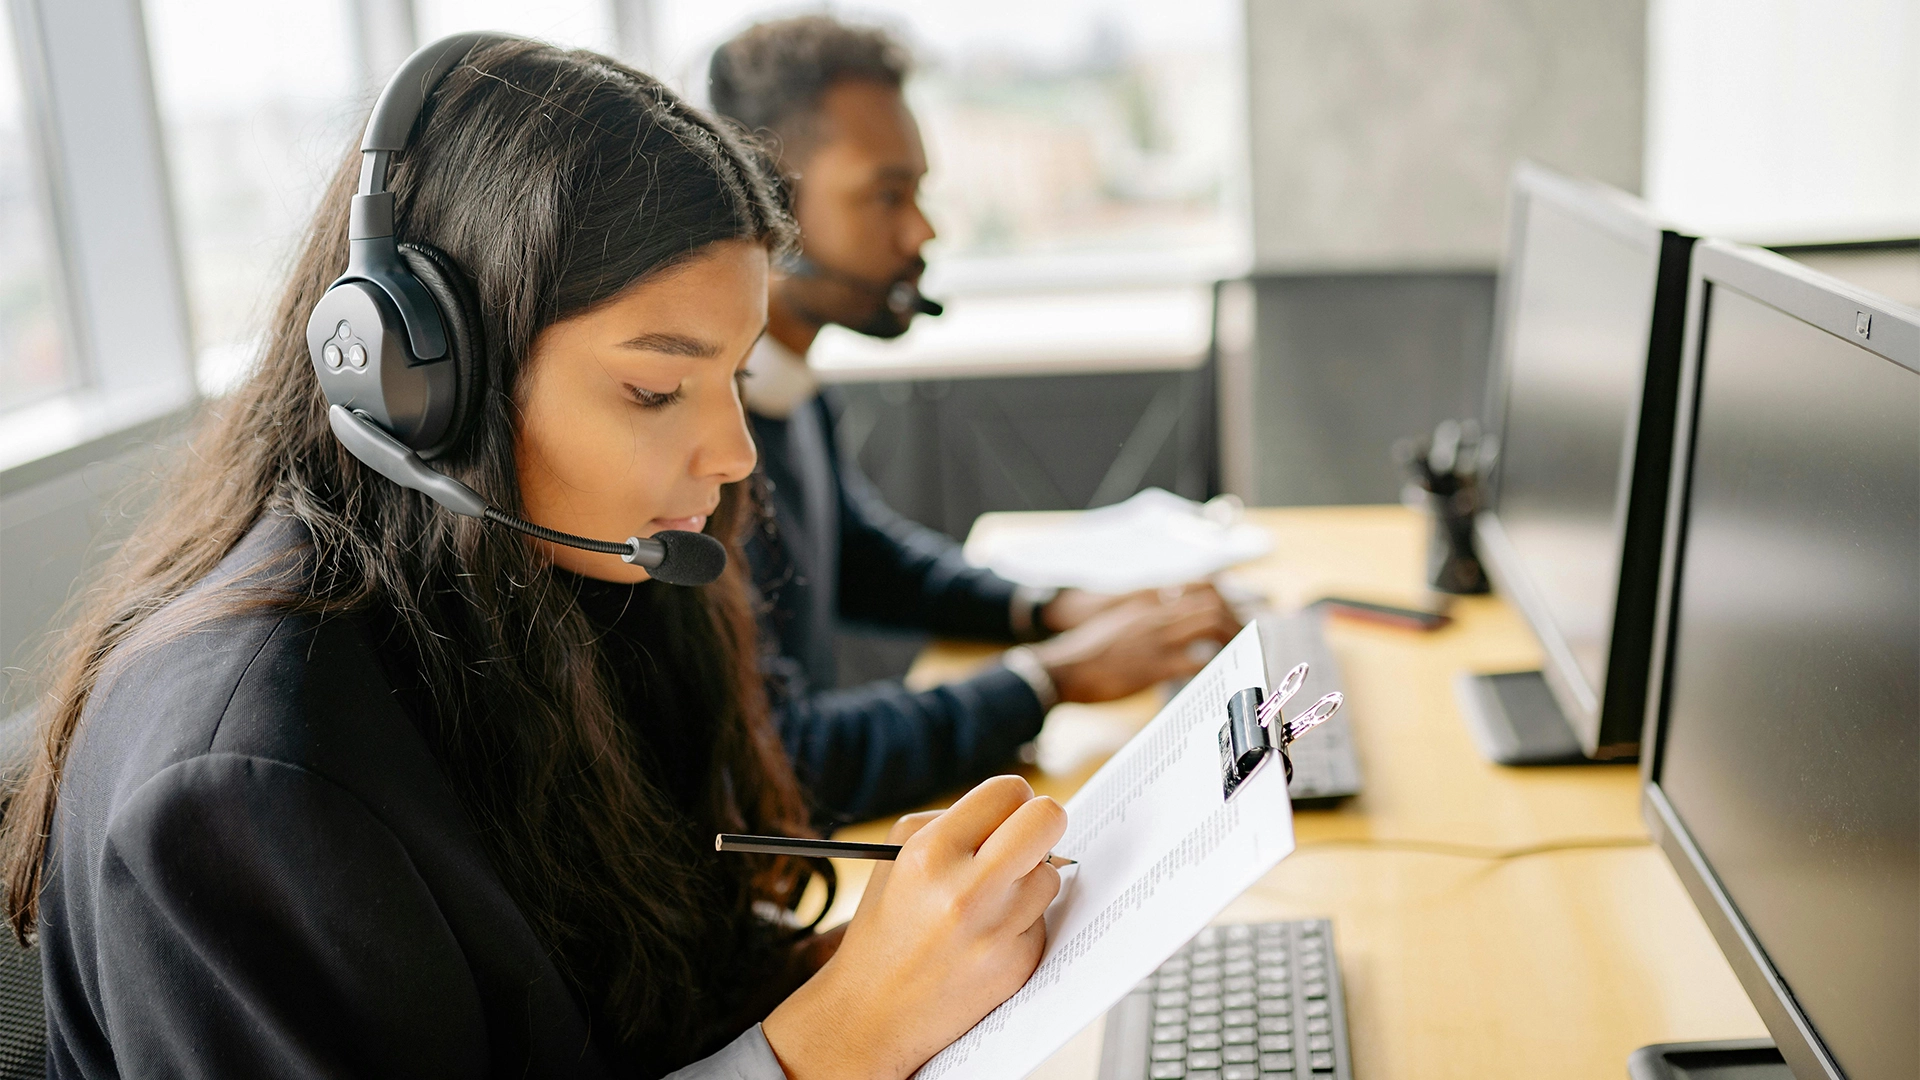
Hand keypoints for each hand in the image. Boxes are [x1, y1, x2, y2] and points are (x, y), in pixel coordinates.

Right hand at [761, 776, 1066, 1079]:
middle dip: (1042, 823)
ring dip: (1028, 880)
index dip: (1012, 800)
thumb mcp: (897, 858)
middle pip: (1047, 820)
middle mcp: (966, 891)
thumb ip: (954, 824)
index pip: (1009, 791)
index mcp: (930, 853)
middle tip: (1026, 840)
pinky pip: (1043, 919)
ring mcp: (996, 933)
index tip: (1006, 815)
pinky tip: (985, 939)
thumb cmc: (886, 927)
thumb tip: (1016, 810)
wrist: (872, 1015)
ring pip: (1051, 874)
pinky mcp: (1017, 965)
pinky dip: (1022, 922)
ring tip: (988, 902)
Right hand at [1029, 586, 1241, 702]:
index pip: (1197, 585)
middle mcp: (1154, 614)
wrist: (1061, 669)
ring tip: (1237, 653)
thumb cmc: (1087, 651)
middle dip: (1234, 619)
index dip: (1223, 597)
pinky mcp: (1152, 666)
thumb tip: (1168, 623)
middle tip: (1242, 636)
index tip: (1232, 613)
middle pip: (1212, 603)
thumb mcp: (1117, 622)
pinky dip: (1212, 664)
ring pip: (1210, 624)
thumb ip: (1143, 617)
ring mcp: (1155, 639)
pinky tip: (1217, 674)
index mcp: (1146, 601)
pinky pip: (1195, 659)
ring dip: (1230, 637)